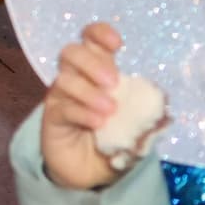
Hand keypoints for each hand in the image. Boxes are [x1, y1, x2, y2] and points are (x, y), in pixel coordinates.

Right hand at [41, 22, 141, 190]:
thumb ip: (142, 111)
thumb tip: (153, 103)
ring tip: (109, 110)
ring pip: (65, 80)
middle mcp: (74, 78)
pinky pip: (62, 108)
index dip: (99, 34)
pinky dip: (81, 112)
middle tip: (112, 82)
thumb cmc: (113, 139)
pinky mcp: (51, 117)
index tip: (116, 43)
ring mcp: (60, 97)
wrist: (89, 170)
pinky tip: (97, 124)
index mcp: (96, 72)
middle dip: (91, 63)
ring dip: (88, 92)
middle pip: (71, 53)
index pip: (91, 41)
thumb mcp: (134, 123)